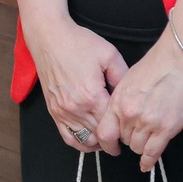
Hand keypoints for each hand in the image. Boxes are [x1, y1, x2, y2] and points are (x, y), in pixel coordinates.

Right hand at [24, 15, 129, 155]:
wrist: (50, 38)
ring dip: (99, 143)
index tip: (132, 129)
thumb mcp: (109, 55)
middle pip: (100, 136)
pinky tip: (91, 139)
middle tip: (125, 135)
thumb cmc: (78, 43)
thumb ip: (123, 77)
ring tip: (110, 139)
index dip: (125, 130)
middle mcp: (75, 108)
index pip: (113, 126)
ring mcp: (62, 112)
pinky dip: (81, 143)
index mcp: (92, 96)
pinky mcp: (54, 111)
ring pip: (85, 141)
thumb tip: (130, 96)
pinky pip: (68, 137)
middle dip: (114, 140)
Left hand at [100, 31, 182, 172]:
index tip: (112, 146)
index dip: (107, 142)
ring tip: (147, 142)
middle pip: (123, 140)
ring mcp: (147, 123)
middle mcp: (129, 114)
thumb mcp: (129, 79)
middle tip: (138, 135)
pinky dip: (149, 161)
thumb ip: (122, 98)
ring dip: (141, 146)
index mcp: (118, 101)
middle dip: (129, 139)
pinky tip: (147, 164)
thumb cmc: (157, 64)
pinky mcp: (166, 129)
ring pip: (137, 147)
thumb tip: (120, 112)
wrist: (180, 59)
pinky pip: (152, 152)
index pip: (104, 132)